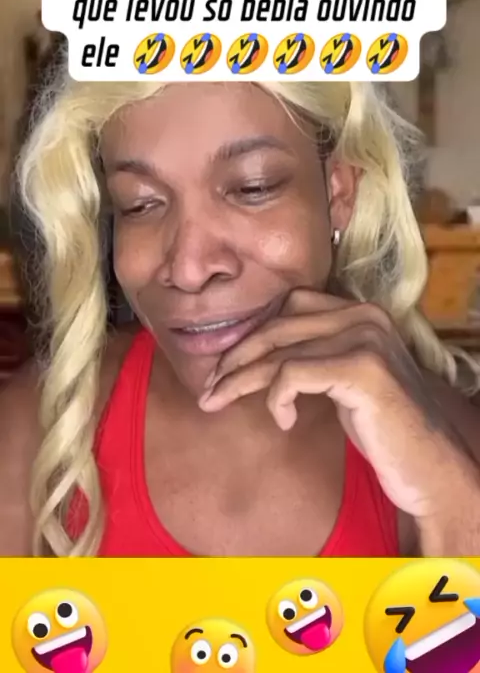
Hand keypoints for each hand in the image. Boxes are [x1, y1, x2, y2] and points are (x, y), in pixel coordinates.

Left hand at [199, 289, 478, 527]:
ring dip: (238, 381)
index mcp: (360, 311)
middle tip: (208, 390)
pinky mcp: (362, 369)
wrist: (431, 467)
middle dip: (234, 359)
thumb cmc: (384, 427)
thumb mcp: (345, 379)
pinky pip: (292, 375)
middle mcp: (364, 316)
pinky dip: (277, 399)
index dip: (251, 335)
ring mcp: (365, 339)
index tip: (224, 366)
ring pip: (278, 353)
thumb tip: (250, 353)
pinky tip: (286, 422)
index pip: (288, 307)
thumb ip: (312, 354)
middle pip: (277, 327)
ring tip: (217, 403)